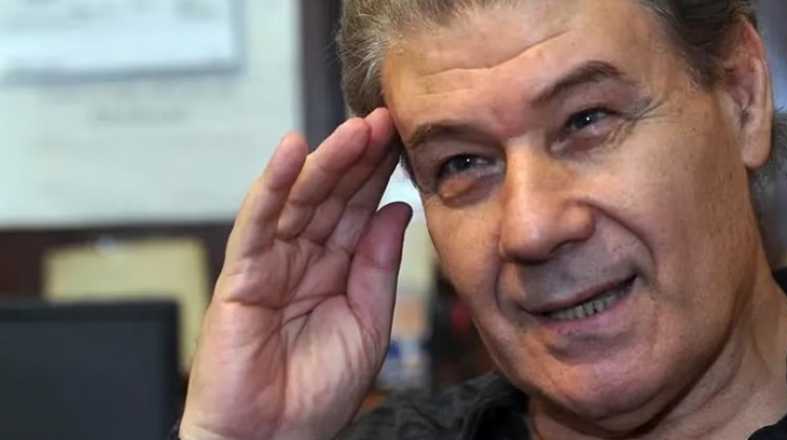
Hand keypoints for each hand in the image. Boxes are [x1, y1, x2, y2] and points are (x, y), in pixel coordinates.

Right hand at [180, 108, 410, 439]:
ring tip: (357, 128)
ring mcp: (271, 262)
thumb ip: (379, 264)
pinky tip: (291, 151)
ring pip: (300, 200)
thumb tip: (397, 210)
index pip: (359, 208)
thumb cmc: (319, 389)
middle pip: (333, 195)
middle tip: (387, 119)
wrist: (275, 439)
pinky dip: (272, 186)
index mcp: (336, 267)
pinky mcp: (240, 276)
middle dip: (359, 157)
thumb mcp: (368, 320)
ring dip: (327, 161)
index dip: (380, 173)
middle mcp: (303, 257)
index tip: (406, 139)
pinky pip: (258, 223)